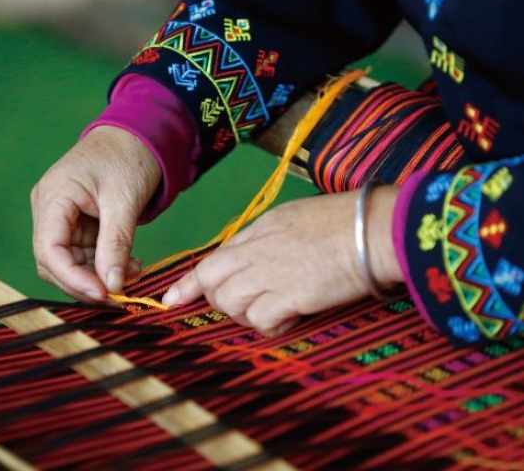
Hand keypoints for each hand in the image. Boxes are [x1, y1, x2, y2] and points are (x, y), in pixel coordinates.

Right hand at [31, 125, 160, 301]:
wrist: (139, 136)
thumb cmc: (129, 157)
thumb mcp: (125, 202)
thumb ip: (116, 245)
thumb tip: (112, 287)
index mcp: (53, 196)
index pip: (48, 249)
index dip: (73, 278)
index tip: (103, 293)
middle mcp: (49, 209)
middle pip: (54, 262)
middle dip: (86, 282)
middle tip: (121, 294)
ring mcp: (61, 218)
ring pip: (70, 263)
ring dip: (99, 276)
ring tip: (133, 273)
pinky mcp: (77, 224)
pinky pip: (84, 255)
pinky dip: (104, 265)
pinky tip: (129, 265)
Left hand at [162, 186, 401, 335]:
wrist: (374, 229)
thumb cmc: (345, 222)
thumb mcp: (295, 218)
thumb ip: (268, 238)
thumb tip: (254, 258)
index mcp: (258, 230)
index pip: (212, 258)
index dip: (189, 283)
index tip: (171, 300)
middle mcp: (256, 250)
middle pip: (211, 282)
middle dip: (216, 301)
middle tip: (245, 306)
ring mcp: (269, 272)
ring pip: (230, 304)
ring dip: (248, 314)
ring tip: (277, 309)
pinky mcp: (289, 295)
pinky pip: (260, 321)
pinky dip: (272, 326)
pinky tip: (293, 317)